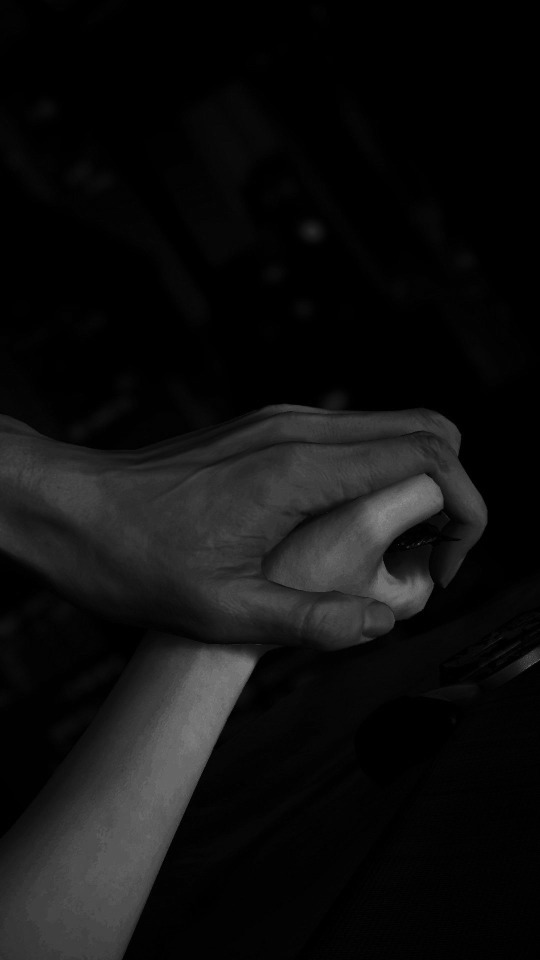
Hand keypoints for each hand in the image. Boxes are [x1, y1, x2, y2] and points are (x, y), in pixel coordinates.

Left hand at [33, 404, 486, 650]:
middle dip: (452, 495)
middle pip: (428, 430)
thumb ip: (313, 620)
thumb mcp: (224, 611)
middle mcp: (300, 429)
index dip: (465, 511)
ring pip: (394, 428)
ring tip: (387, 555)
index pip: (429, 459)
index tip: (444, 567)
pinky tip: (346, 531)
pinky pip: (353, 437)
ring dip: (416, 485)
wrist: (71, 510)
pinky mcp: (269, 427)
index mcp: (299, 470)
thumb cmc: (134, 559)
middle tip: (423, 562)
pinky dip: (378, 476)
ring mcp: (284, 420)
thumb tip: (383, 622)